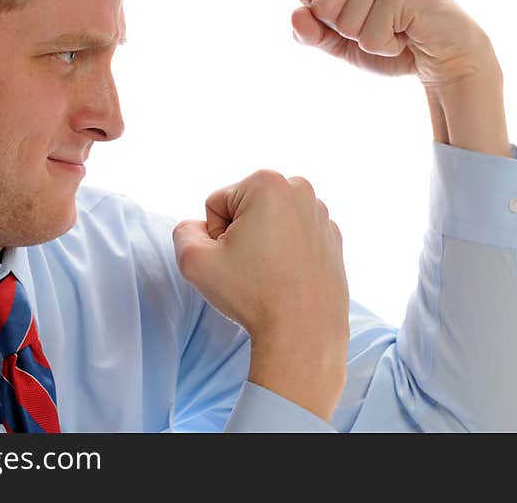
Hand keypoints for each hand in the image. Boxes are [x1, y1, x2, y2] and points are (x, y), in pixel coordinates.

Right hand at [172, 170, 349, 420]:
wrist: (304, 332)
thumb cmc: (251, 294)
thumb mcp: (195, 261)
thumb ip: (183, 232)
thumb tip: (197, 228)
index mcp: (267, 182)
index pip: (216, 204)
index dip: (214, 236)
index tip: (233, 259)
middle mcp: (299, 189)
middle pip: (245, 208)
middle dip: (240, 234)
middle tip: (250, 267)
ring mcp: (321, 214)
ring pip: (270, 223)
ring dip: (263, 243)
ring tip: (270, 274)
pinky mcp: (333, 238)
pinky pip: (294, 238)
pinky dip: (287, 253)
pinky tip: (288, 278)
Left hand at [292, 0, 509, 157]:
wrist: (445, 57)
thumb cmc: (392, 42)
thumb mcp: (340, 41)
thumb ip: (311, 32)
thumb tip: (295, 16)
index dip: (326, 20)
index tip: (363, 17)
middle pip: (319, 7)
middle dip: (346, 31)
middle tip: (382, 24)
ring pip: (342, 24)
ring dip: (369, 40)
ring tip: (397, 27)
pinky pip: (367, 37)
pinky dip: (385, 47)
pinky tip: (408, 33)